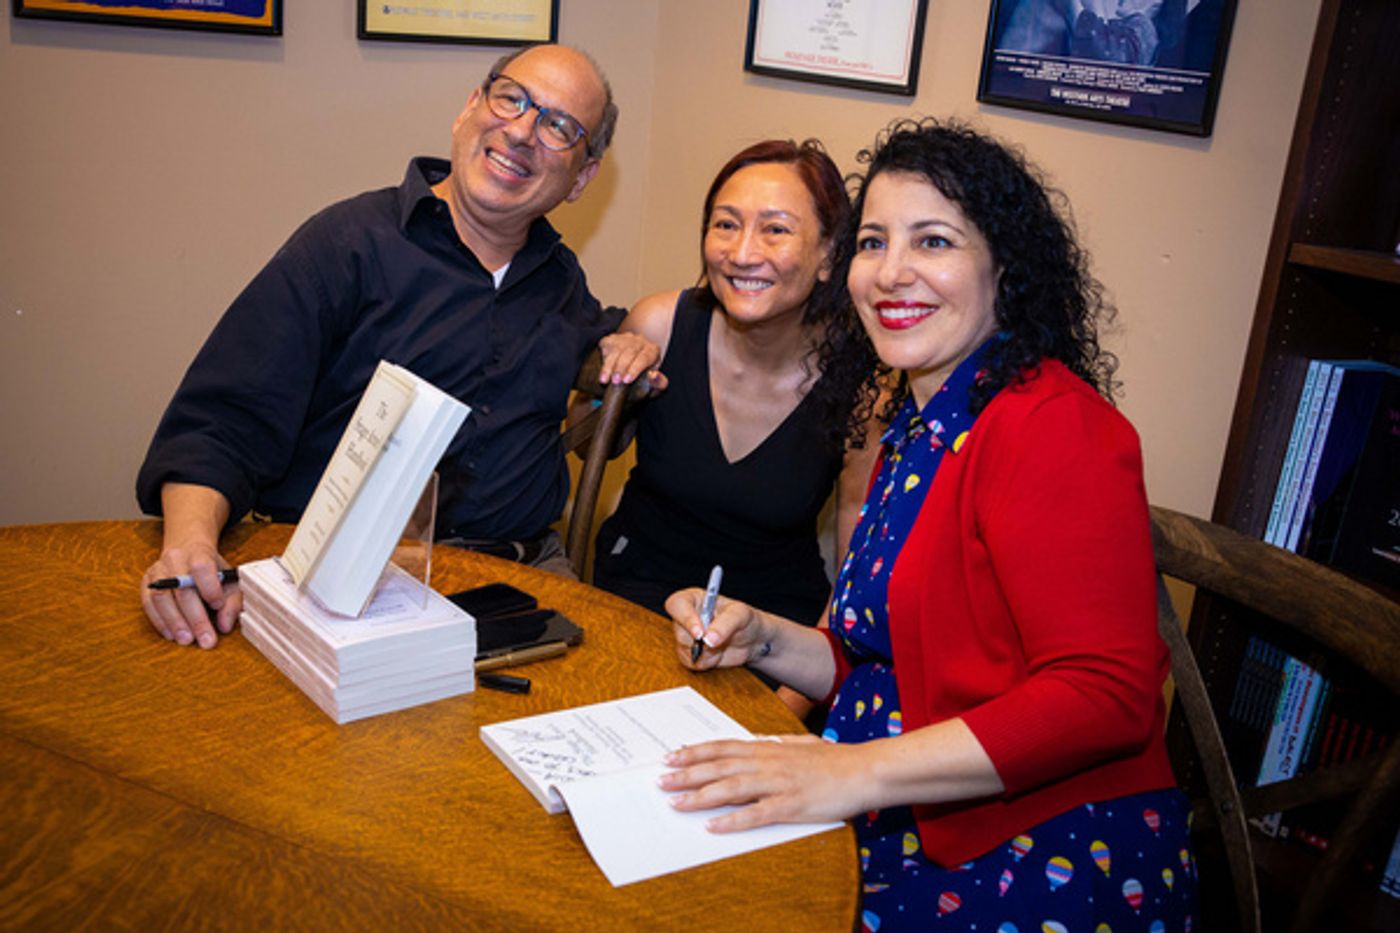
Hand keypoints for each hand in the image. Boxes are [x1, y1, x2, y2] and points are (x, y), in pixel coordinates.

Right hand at [140, 540, 240, 648]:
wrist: (188, 550)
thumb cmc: (212, 570)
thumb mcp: (230, 580)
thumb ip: (232, 602)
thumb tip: (224, 626)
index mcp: (199, 553)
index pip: (201, 567)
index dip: (209, 588)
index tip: (217, 605)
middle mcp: (175, 559)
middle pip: (181, 589)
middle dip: (195, 618)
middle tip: (204, 639)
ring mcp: (157, 570)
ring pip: (161, 597)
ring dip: (174, 622)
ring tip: (186, 640)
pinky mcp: (146, 582)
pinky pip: (148, 603)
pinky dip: (159, 621)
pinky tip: (171, 635)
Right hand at [597, 332, 661, 385]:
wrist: (628, 374)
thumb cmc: (643, 381)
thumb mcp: (653, 386)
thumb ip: (659, 383)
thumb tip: (654, 376)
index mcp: (652, 351)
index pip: (645, 357)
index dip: (635, 368)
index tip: (627, 380)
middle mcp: (639, 341)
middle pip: (630, 351)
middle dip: (621, 367)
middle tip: (615, 382)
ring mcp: (624, 339)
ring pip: (616, 349)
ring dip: (609, 366)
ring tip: (605, 380)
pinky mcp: (610, 340)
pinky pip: (606, 346)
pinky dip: (603, 360)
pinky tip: (602, 372)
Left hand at [660, 735, 871, 830]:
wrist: (864, 770)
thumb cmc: (833, 759)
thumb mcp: (799, 744)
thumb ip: (774, 744)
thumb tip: (753, 741)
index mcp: (768, 748)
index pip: (722, 748)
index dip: (694, 752)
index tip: (671, 756)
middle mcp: (768, 762)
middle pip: (719, 767)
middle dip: (687, 773)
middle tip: (661, 780)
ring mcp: (778, 784)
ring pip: (731, 789)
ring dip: (701, 796)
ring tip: (677, 803)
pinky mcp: (791, 805)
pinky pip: (757, 815)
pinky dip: (733, 821)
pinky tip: (713, 827)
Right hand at [666, 589, 769, 670]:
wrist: (752, 641)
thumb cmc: (746, 620)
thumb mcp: (740, 616)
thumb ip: (725, 624)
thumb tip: (708, 639)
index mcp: (694, 599)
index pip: (677, 604)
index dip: (685, 619)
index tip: (700, 633)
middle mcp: (687, 617)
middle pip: (679, 631)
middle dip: (700, 642)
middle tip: (719, 642)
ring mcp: (687, 636)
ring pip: (684, 649)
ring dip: (706, 653)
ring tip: (721, 645)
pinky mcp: (690, 653)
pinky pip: (691, 662)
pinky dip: (707, 662)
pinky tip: (717, 654)